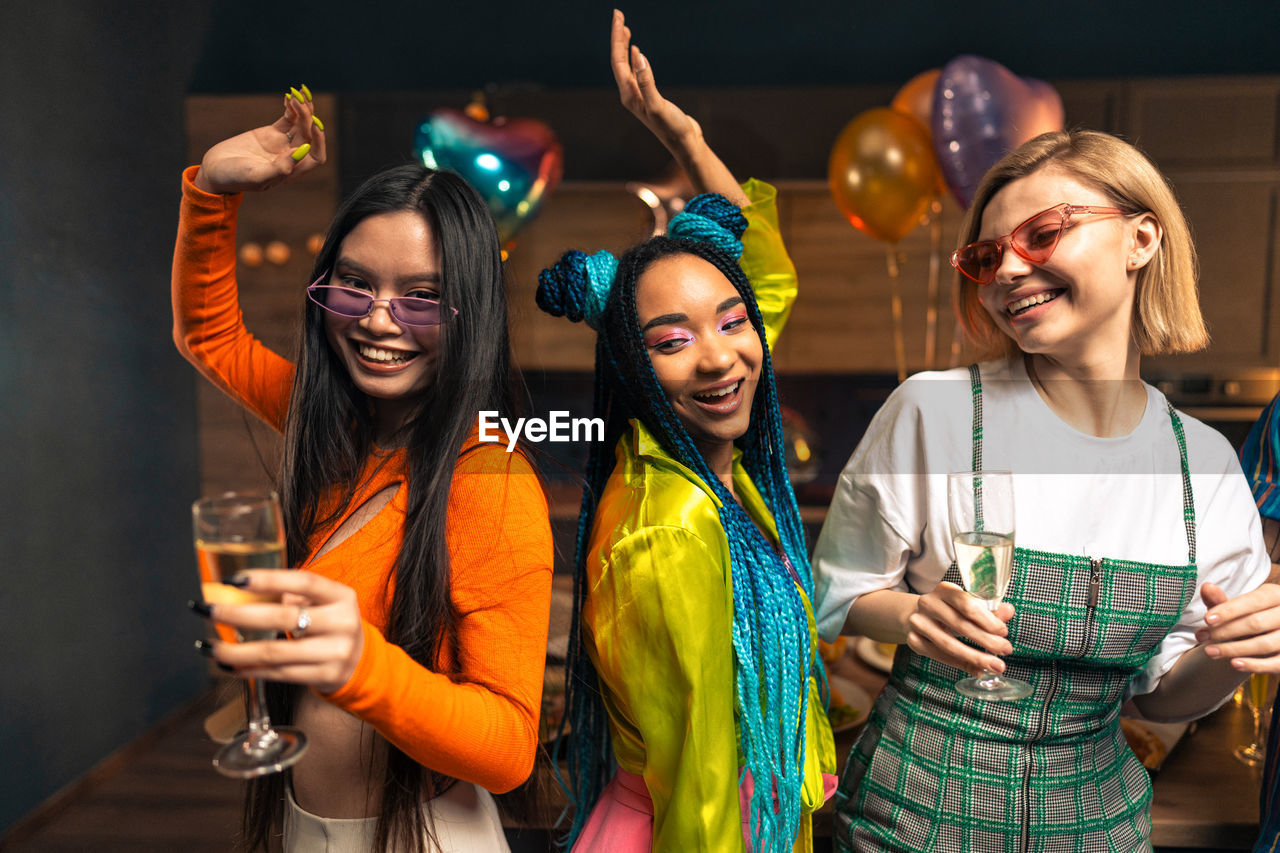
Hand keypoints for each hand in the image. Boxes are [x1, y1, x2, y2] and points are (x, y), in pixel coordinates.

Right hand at [193, 89, 327, 193]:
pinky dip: (291, 107)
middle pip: (309, 136)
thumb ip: (280, 168)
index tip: (315, 126)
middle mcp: (291, 156)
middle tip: (300, 102)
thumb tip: (302, 152)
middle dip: (309, 118)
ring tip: (298, 93)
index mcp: (291, 171)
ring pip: (301, 124)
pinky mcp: (272, 133)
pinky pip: (288, 118)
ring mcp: (282, 143)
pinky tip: (290, 95)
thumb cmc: (234, 178)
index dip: (320, 141)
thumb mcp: (256, 176)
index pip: (316, 157)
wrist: (215, 169)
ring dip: (304, 109)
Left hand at [202, 569, 362, 693]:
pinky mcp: (324, 676)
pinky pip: (279, 674)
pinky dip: (250, 670)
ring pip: (275, 653)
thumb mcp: (324, 602)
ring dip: (236, 650)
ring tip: (210, 647)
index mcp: (341, 596)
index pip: (304, 582)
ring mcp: (335, 652)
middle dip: (239, 615)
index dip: (269, 579)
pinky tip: (230, 665)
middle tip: (208, 611)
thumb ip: (292, 594)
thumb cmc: (331, 624)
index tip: (234, 579)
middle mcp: (342, 623)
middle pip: (283, 618)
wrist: (361, 661)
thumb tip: (239, 590)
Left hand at [611, 10, 701, 156]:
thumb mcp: (658, 105)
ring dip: (624, 47)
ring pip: (626, 67)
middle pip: (618, 61)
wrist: (685, 143)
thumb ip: (646, 82)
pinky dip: (634, 59)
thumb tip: (637, 56)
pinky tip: (636, 53)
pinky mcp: (648, 97)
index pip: (618, 61)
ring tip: (625, 29)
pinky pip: (636, 73)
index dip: (617, 38)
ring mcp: (639, 96)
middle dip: (618, 38)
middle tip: (618, 15)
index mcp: (628, 95)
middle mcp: (630, 95)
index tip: (619, 17)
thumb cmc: (672, 127)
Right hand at [904, 582, 1014, 676]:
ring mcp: (918, 623)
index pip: (967, 604)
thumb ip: (989, 609)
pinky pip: (940, 656)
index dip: (987, 620)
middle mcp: (928, 603)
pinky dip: (961, 664)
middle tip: (1006, 651)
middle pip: (960, 625)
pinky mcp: (913, 640)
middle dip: (986, 640)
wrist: (917, 614)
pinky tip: (977, 669)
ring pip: (949, 644)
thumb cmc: (949, 609)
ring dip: (976, 657)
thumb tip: (1009, 611)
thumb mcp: (967, 604)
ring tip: (995, 665)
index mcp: (944, 590)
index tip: (1003, 632)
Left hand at [1195, 581, 1279, 672]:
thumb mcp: (1236, 606)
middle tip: (1201, 636)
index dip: (1229, 611)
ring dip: (1234, 649)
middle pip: (1256, 623)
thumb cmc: (1250, 616)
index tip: (1207, 619)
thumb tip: (1206, 587)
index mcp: (1275, 595)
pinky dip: (1254, 665)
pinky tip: (1234, 664)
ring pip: (1264, 644)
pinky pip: (1276, 663)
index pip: (1252, 601)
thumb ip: (1220, 599)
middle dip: (1225, 631)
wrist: (1268, 635)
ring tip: (1209, 651)